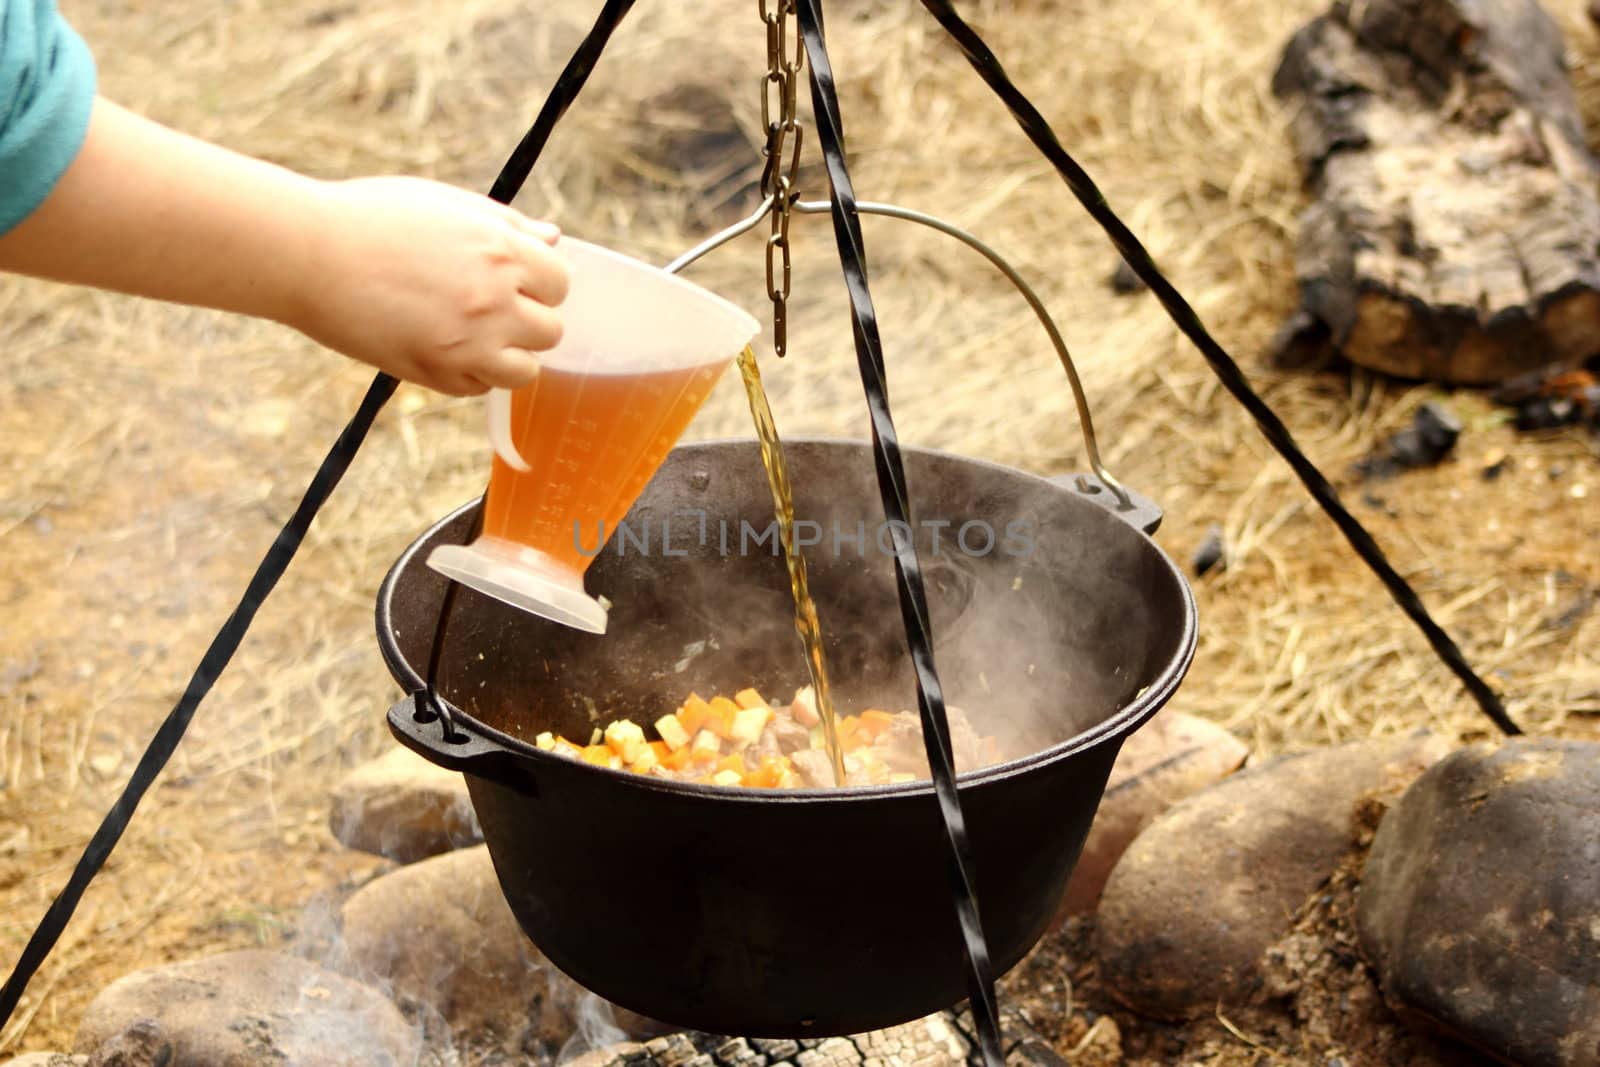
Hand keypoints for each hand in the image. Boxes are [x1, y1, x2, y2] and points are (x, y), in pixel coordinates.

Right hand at [289, 177, 570, 395]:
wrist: (307, 253)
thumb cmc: (372, 217)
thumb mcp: (445, 204)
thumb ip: (507, 225)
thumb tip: (554, 239)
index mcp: (501, 251)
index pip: (560, 282)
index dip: (537, 281)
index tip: (511, 279)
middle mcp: (494, 301)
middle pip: (550, 330)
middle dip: (526, 319)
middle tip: (484, 306)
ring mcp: (468, 344)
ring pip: (525, 370)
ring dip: (506, 355)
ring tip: (470, 334)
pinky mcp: (437, 374)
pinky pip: (480, 388)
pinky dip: (470, 373)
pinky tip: (439, 344)